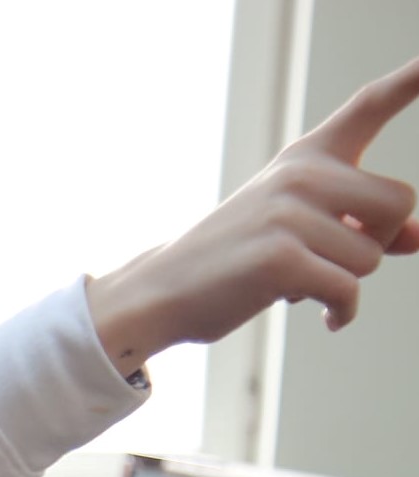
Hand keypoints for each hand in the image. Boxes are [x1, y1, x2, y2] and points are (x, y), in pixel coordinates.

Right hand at [88, 53, 418, 369]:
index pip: (370, 105)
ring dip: (346, 281)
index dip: (412, 79)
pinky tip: (325, 317)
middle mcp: (301, 174)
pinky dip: (342, 312)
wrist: (162, 289)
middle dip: (378, 241)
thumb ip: (361, 225)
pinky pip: (347, 290)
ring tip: (303, 281)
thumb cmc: (235, 257)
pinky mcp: (280, 259)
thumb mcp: (300, 227)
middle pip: (398, 202)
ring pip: (372, 256)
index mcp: (306, 156)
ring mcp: (288, 214)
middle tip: (337, 258)